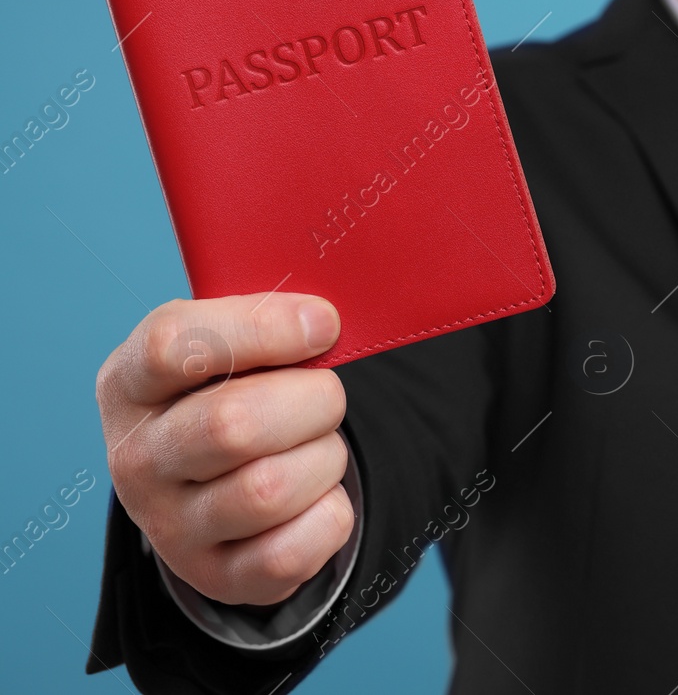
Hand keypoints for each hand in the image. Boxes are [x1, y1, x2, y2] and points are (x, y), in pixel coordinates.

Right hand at [95, 294, 353, 604]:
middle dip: (312, 400)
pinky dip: (329, 517)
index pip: (175, 345)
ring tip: (317, 445)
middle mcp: (137, 459)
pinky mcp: (214, 577)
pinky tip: (317, 496)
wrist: (215, 480)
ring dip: (324, 458)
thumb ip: (266, 320)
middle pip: (233, 425)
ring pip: (269, 490)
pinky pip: (291, 552)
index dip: (265, 328)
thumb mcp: (230, 343)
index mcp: (129, 384)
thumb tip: (323, 322)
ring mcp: (169, 526)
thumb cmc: (233, 389)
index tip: (325, 325)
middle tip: (325, 395)